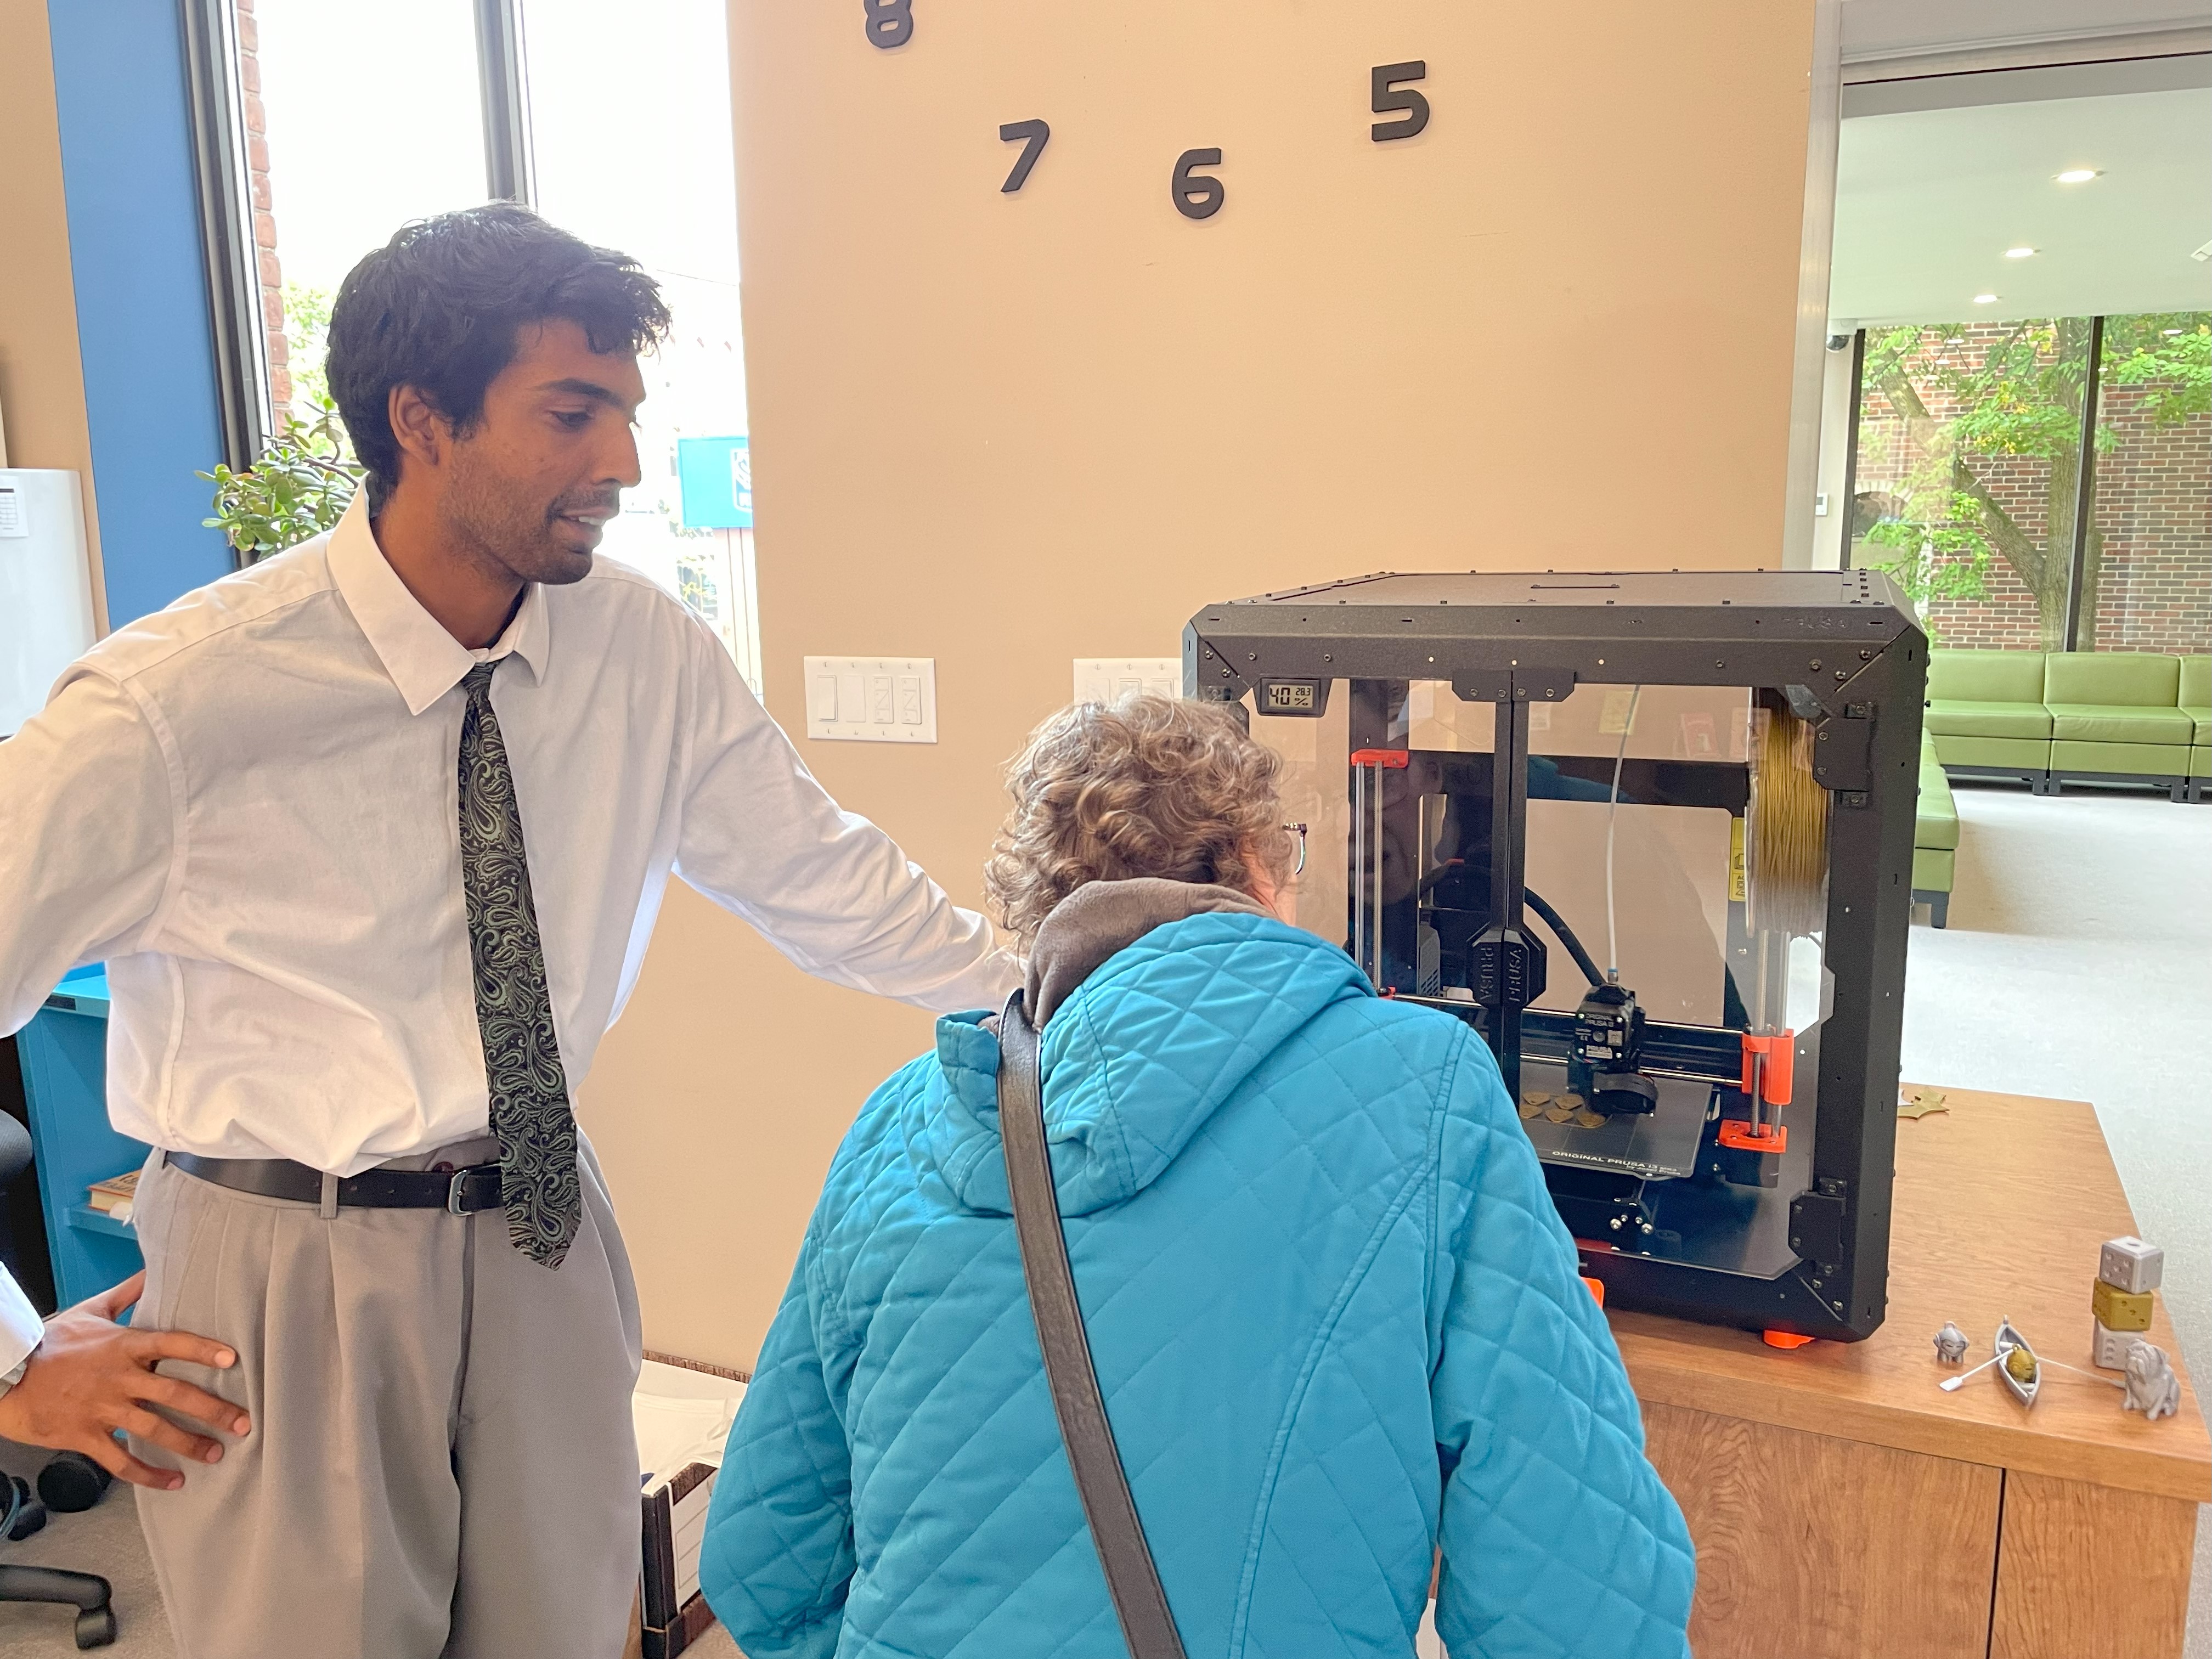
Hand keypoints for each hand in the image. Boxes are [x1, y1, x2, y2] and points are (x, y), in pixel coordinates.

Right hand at [0, 1272, 250, 1490]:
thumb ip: (127, 1293)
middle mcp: (118, 1378)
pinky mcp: (84, 1437)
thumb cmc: (50, 1343)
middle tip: (242, 1422)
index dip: (203, 1350)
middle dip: (212, 1409)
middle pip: (173, 1393)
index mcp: (123, 1346)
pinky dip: (147, 1475)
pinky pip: (120, 1462)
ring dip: (188, 1444)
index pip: (172, 1344)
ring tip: (216, 1453)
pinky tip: (172, 1482)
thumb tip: (154, 1269)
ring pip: (153, 1430)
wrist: (5, 1375)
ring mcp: (102, 1409)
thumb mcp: (90, 1311)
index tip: (233, 1360)